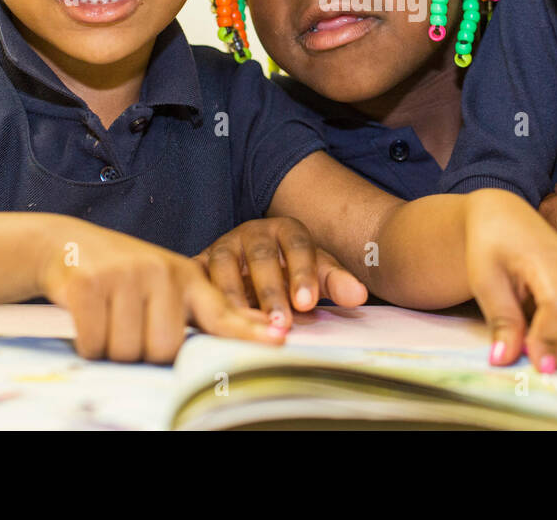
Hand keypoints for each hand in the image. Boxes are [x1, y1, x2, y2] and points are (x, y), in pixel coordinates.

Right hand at [38, 221, 283, 362]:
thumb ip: (203, 308)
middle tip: (129, 327)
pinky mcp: (90, 284)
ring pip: (129, 351)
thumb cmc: (122, 273)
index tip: (279, 339)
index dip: (249, 331)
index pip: (222, 312)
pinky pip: (94, 343)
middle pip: (166, 349)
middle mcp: (162, 273)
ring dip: (111, 349)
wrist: (66, 243)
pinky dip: (87, 343)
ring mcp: (127, 276)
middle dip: (143, 352)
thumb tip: (251, 329)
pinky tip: (86, 318)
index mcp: (187, 278)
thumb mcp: (167, 281)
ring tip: (107, 318)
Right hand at [197, 216, 367, 328]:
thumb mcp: (316, 271)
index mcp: (286, 229)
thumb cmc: (290, 270)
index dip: (303, 274)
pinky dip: (204, 298)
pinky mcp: (199, 263)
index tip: (308, 303)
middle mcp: (252, 233)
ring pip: (225, 268)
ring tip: (248, 326)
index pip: (298, 246)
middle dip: (271, 291)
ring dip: (236, 298)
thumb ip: (336, 282)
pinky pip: (198, 279)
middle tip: (282, 322)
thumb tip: (359, 296)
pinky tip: (214, 322)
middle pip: (261, 258)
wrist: (253, 262)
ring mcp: (223, 246)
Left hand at [464, 190, 556, 370]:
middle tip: (533, 359)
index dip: (546, 340)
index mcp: (551, 261)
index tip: (527, 359)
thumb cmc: (492, 243)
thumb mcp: (484, 278)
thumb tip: (505, 359)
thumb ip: (500, 319)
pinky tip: (554, 340)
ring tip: (544, 349)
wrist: (506, 218)